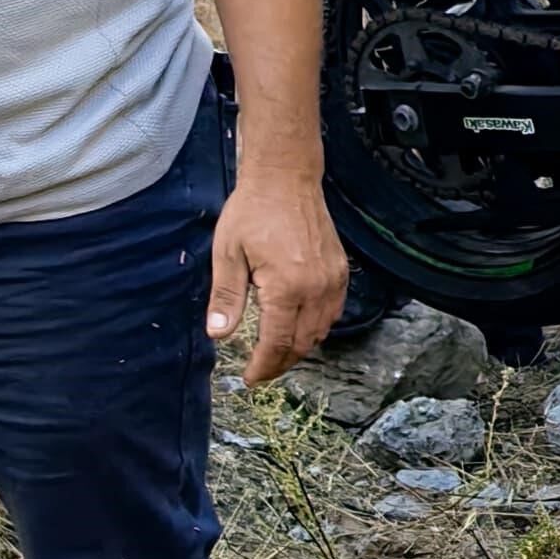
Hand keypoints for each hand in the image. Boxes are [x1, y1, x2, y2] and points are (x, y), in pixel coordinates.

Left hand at [209, 157, 349, 384]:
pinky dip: (317, 328)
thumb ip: (226, 297)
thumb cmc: (252, 212)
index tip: (250, 379)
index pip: (277, 342)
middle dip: (281, 363)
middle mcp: (316, 290)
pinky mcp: (340, 273)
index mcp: (286, 288)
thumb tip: (218, 335)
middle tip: (262, 371)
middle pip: (302, 344)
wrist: (286, 179)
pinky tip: (300, 327)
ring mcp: (333, 282)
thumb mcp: (228, 253)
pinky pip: (333, 313)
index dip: (263, 366)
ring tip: (278, 353)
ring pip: (320, 332)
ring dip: (299, 348)